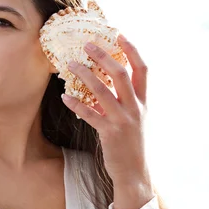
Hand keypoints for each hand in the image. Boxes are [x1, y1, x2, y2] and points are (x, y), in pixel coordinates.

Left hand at [61, 35, 149, 185]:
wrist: (135, 172)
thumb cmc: (132, 145)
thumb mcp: (135, 120)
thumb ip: (125, 102)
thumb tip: (105, 85)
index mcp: (143, 103)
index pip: (142, 70)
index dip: (132, 51)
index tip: (119, 35)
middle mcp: (135, 108)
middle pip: (120, 74)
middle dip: (103, 57)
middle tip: (87, 45)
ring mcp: (122, 120)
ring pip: (102, 90)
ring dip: (84, 75)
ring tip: (70, 65)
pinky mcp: (109, 133)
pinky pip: (89, 113)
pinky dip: (75, 103)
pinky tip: (64, 96)